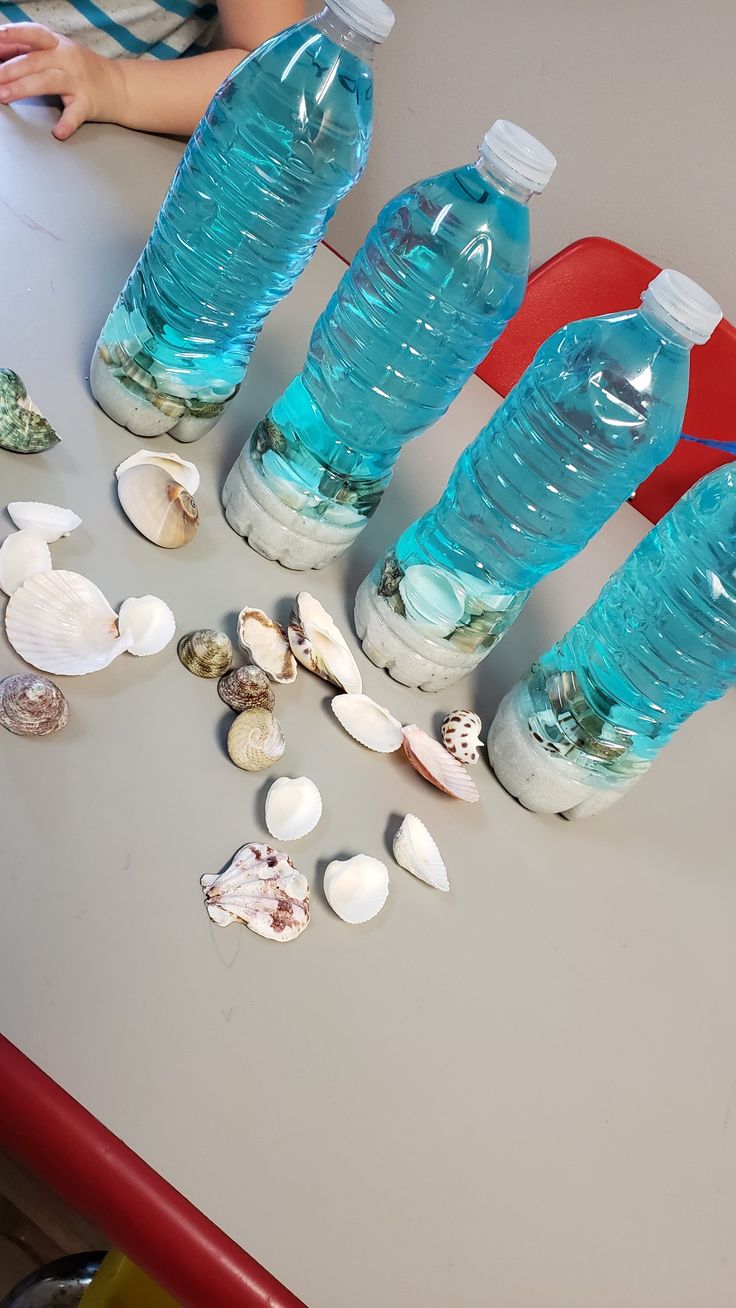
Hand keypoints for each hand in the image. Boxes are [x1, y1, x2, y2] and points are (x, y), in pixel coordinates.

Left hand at [0, 23, 122, 138]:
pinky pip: (75, 114)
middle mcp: (66, 59)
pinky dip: (67, 124)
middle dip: (9, 70)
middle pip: (33, 61)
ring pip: (47, 82)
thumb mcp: (57, 52)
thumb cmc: (83, 70)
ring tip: (4, 96)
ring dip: (23, 88)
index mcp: (56, 44)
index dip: (13, 35)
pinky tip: (57, 132)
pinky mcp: (87, 104)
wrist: (120, 87)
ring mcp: (77, 81)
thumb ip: (29, 52)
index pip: (32, 34)